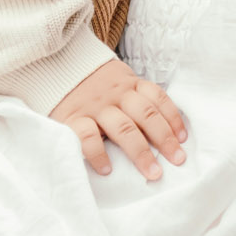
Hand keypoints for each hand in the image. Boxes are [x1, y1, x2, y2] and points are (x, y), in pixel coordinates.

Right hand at [50, 57, 186, 180]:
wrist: (52, 63)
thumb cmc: (91, 81)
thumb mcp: (117, 79)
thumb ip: (134, 96)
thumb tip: (163, 127)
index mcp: (129, 84)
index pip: (157, 98)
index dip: (173, 118)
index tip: (183, 140)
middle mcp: (116, 94)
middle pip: (146, 116)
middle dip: (164, 139)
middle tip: (177, 160)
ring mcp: (95, 106)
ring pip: (123, 128)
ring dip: (140, 152)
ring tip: (152, 172)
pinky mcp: (72, 118)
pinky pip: (87, 136)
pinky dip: (98, 153)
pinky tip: (107, 170)